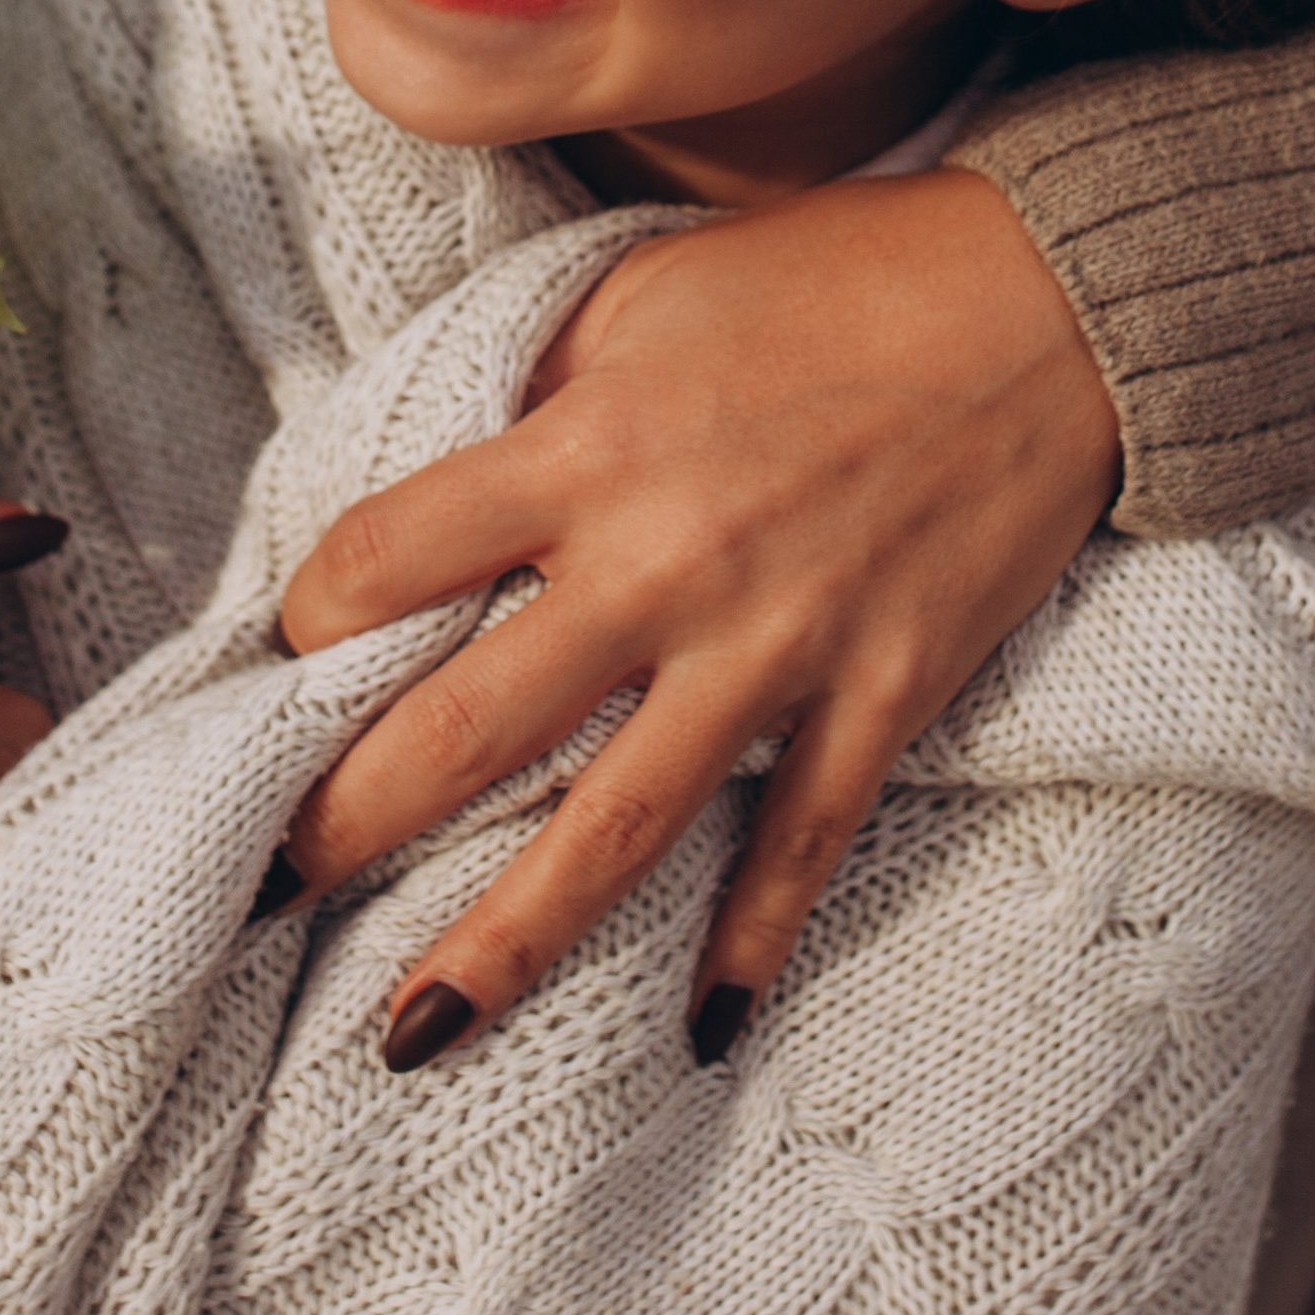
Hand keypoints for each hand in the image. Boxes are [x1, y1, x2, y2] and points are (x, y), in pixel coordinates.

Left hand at [276, 171, 1119, 1066]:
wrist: (1058, 298)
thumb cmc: (837, 279)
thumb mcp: (648, 292)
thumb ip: (539, 389)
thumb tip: (439, 476)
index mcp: (588, 448)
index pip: (385, 558)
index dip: (304, 623)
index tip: (275, 670)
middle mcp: (666, 562)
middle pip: (468, 727)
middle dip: (345, 823)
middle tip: (256, 893)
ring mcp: (779, 644)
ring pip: (613, 829)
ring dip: (504, 942)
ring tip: (405, 1036)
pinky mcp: (884, 690)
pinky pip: (800, 844)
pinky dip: (753, 940)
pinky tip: (701, 1028)